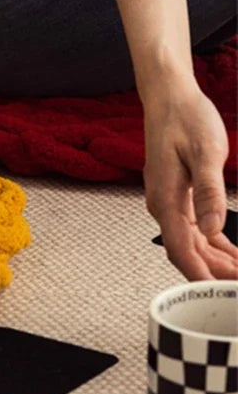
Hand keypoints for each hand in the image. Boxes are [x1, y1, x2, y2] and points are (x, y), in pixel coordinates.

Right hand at [142, 74, 237, 279]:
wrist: (169, 98)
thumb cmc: (185, 119)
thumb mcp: (205, 153)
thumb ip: (208, 193)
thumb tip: (212, 230)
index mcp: (165, 198)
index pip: (180, 249)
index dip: (202, 277)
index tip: (224, 296)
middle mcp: (162, 204)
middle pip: (186, 252)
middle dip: (214, 275)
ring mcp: (168, 200)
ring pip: (190, 244)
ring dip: (215, 262)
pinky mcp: (176, 195)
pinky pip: (193, 229)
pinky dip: (212, 245)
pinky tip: (232, 254)